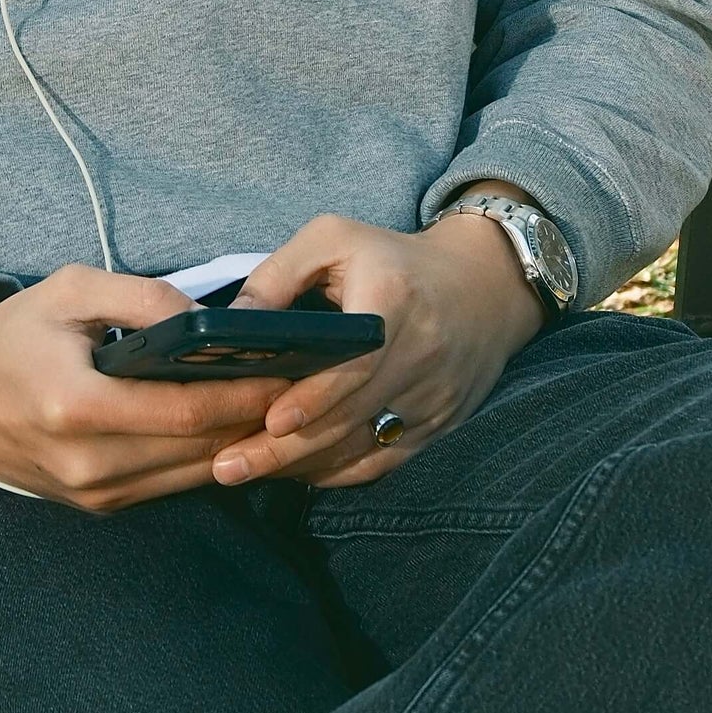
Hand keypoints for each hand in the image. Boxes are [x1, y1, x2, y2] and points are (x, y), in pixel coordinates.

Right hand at [0, 265, 290, 512]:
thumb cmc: (14, 335)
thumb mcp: (68, 289)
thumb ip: (141, 296)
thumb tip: (208, 319)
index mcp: (75, 407)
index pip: (187, 412)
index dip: (247, 394)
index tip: (293, 369)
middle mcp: (88, 463)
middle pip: (200, 450)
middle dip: (259, 420)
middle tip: (308, 386)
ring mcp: (95, 494)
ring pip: (195, 476)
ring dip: (243, 445)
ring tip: (285, 407)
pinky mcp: (100, 507)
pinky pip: (172, 485)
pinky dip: (209, 458)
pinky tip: (238, 428)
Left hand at [208, 201, 545, 489]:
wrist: (485, 285)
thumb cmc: (393, 259)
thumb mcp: (334, 239)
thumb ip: (277, 276)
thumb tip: (227, 325)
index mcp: (395, 304)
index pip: (354, 366)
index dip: (312, 398)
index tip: (270, 420)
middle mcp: (422, 356)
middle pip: (349, 417)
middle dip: (283, 449)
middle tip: (226, 468)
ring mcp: (435, 397)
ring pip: (363, 448)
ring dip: (303, 466)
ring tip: (248, 472)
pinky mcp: (440, 424)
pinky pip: (385, 461)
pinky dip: (339, 471)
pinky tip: (296, 472)